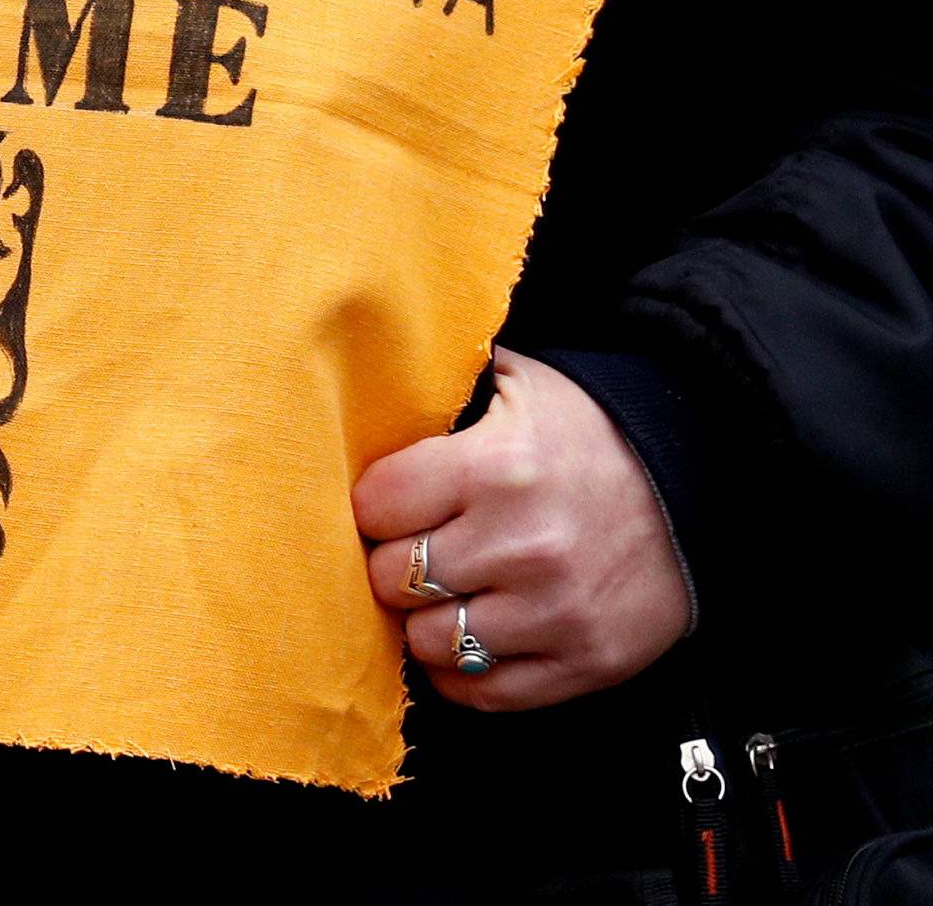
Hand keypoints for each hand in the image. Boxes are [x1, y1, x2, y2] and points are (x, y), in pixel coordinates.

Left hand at [353, 347, 689, 711]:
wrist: (696, 485)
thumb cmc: (590, 428)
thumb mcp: (520, 381)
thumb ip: (444, 380)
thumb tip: (375, 376)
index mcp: (497, 466)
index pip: (378, 505)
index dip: (375, 504)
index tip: (390, 502)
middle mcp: (522, 545)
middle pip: (393, 579)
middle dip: (392, 561)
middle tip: (412, 547)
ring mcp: (555, 613)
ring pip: (429, 643)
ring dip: (425, 619)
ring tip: (442, 592)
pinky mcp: (586, 664)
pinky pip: (484, 693)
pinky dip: (462, 673)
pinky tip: (470, 633)